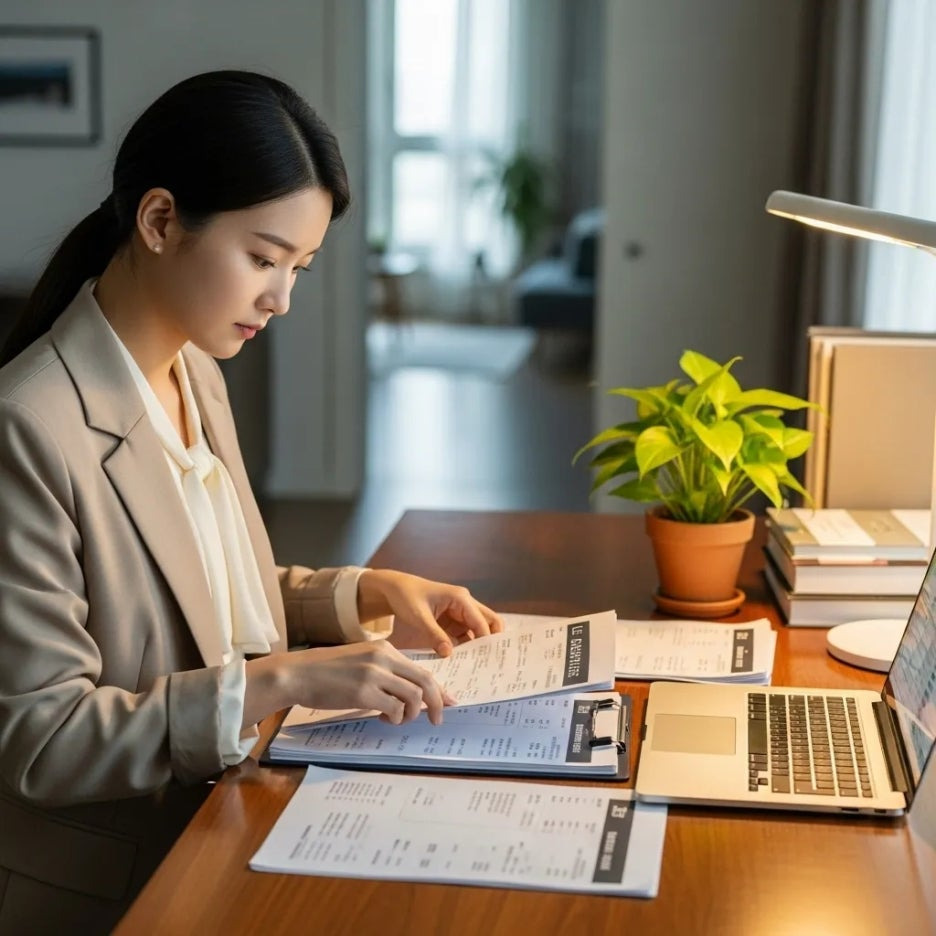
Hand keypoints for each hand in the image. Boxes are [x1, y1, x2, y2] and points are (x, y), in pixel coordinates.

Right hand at [278, 640, 452, 725]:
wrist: (299, 673)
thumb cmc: (327, 671)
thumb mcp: (361, 661)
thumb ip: (385, 671)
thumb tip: (410, 694)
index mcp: (384, 648)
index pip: (421, 668)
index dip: (438, 688)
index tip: (449, 701)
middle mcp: (383, 657)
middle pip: (425, 681)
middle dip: (436, 702)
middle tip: (437, 719)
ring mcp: (374, 674)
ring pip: (413, 696)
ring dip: (410, 714)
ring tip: (396, 718)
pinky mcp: (363, 691)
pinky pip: (394, 709)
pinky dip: (394, 718)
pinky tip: (382, 718)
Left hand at [357, 569, 502, 656]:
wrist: (395, 588)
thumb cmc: (407, 597)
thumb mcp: (419, 616)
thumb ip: (434, 635)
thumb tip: (448, 654)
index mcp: (460, 598)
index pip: (481, 622)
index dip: (486, 641)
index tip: (487, 661)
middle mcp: (465, 604)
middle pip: (488, 622)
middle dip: (490, 641)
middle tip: (489, 662)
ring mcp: (460, 612)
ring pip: (478, 630)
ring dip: (477, 646)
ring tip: (476, 666)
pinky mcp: (453, 620)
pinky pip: (465, 634)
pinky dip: (465, 646)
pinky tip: (462, 661)